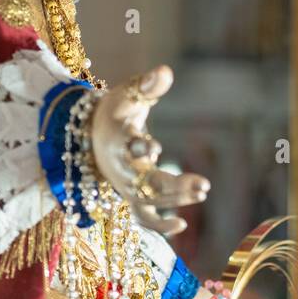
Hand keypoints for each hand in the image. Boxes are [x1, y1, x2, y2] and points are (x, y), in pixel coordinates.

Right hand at [90, 65, 209, 234]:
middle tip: (204, 184)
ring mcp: (124, 185)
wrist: (93, 133)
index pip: (126, 147)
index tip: (154, 149)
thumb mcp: (128, 93)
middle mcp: (119, 167)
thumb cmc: (116, 110)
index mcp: (117, 138)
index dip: (139, 148)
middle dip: (172, 185)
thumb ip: (147, 85)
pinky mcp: (130, 195)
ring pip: (146, 202)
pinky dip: (159, 226)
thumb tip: (165, 71)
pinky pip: (142, 218)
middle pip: (143, 182)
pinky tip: (183, 225)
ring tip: (203, 191)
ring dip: (175, 201)